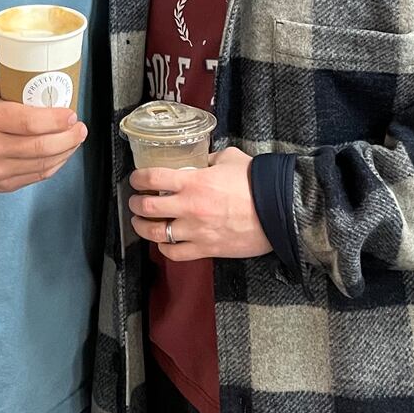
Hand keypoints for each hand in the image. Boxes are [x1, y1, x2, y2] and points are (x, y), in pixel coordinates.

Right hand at [0, 80, 88, 193]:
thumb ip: (12, 89)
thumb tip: (43, 86)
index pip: (31, 122)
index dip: (57, 120)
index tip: (71, 114)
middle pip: (42, 146)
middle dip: (69, 137)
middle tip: (80, 127)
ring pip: (43, 165)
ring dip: (65, 152)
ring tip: (74, 140)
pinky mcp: (1, 185)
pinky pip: (35, 177)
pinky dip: (53, 165)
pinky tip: (60, 155)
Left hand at [128, 146, 272, 260]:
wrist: (278, 210)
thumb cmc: (256, 183)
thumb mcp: (230, 159)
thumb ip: (211, 159)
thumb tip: (202, 159)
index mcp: (193, 181)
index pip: (152, 178)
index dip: (137, 179)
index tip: (135, 180)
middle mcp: (189, 206)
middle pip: (146, 208)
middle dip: (135, 204)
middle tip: (135, 201)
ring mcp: (196, 230)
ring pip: (156, 233)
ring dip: (142, 228)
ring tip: (140, 223)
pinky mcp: (206, 249)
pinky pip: (175, 254)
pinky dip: (165, 248)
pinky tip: (164, 242)